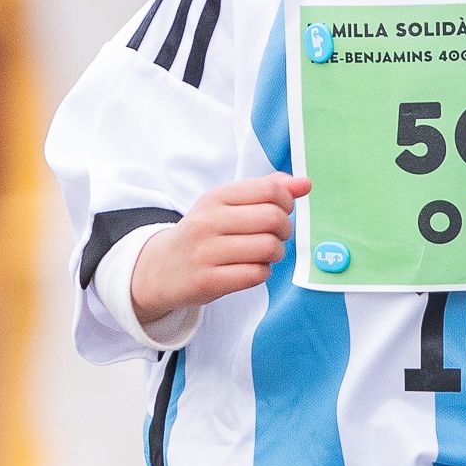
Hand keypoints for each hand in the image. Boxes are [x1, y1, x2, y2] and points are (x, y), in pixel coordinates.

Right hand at [130, 174, 309, 324]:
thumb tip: (305, 184)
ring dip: (276, 253)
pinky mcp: (208, 281)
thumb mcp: (226, 205)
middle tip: (274, 236)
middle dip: (284, 230)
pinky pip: (256, 274)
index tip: (279, 212)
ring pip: (268, 247)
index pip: (270, 190)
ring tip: (264, 254)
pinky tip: (252, 269)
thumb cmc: (203, 234)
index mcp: (215, 197)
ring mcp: (206, 252)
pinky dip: (263, 272)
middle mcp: (208, 221)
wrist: (159, 269)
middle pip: (273, 218)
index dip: (287, 202)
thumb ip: (266, 190)